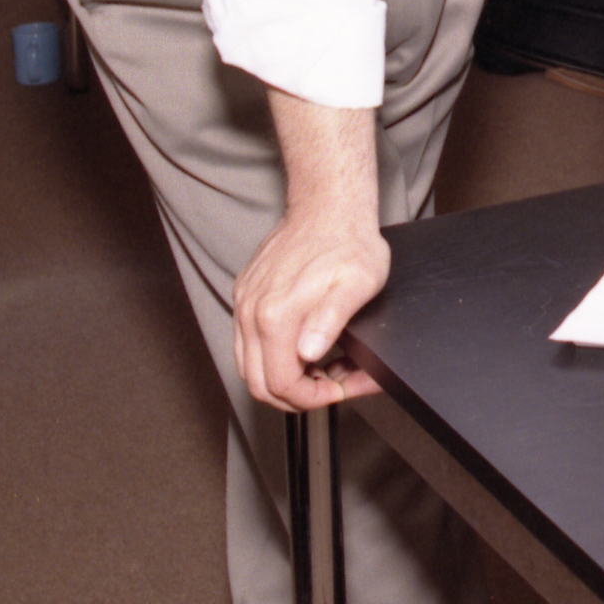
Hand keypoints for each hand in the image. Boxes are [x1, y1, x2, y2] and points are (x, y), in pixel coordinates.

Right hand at [232, 201, 388, 411]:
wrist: (328, 205)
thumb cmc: (349, 242)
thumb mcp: (358, 283)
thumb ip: (331, 320)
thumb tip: (307, 354)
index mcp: (276, 315)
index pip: (280, 383)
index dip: (310, 398)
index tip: (338, 390)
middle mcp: (251, 311)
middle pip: (257, 382)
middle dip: (296, 396)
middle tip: (330, 387)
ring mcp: (245, 302)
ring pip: (249, 364)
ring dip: (283, 377)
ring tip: (321, 368)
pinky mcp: (246, 293)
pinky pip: (248, 340)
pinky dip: (273, 354)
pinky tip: (305, 347)